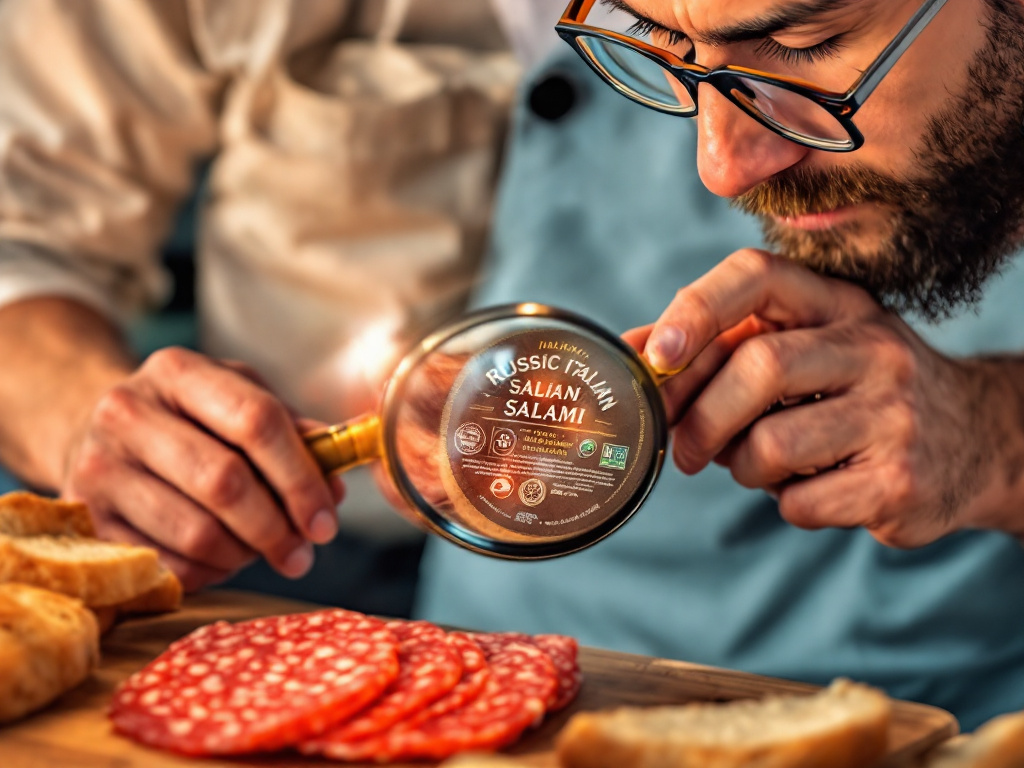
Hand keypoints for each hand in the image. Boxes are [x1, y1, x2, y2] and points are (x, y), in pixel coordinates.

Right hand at [61, 347, 342, 590]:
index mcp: (177, 371)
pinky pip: (165, 565)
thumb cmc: (187, 419)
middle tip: (304, 552)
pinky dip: (208, 573)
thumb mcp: (236, 400)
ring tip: (264, 552)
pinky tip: (222, 560)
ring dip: (245, 554)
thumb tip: (335, 486)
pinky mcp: (85, 520)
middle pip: (225, 481)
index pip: (257, 421)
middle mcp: (127, 412)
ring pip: (196, 531)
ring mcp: (98, 467)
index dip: (300, 478)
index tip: (325, 519)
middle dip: (277, 527)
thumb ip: (291, 434)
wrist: (95, 434)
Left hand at [633, 249, 1000, 548]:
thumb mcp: (804, 348)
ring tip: (759, 465)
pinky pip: (799, 503)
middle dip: (701, 417)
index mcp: (837, 304)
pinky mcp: (900, 482)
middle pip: (758, 367)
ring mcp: (894, 414)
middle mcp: (873, 346)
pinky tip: (812, 488)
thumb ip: (720, 346)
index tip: (655, 354)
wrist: (975, 442)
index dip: (696, 309)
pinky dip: (783, 503)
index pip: (757, 276)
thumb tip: (632, 351)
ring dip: (742, 467)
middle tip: (682, 450)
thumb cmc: (856, 391)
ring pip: (771, 444)